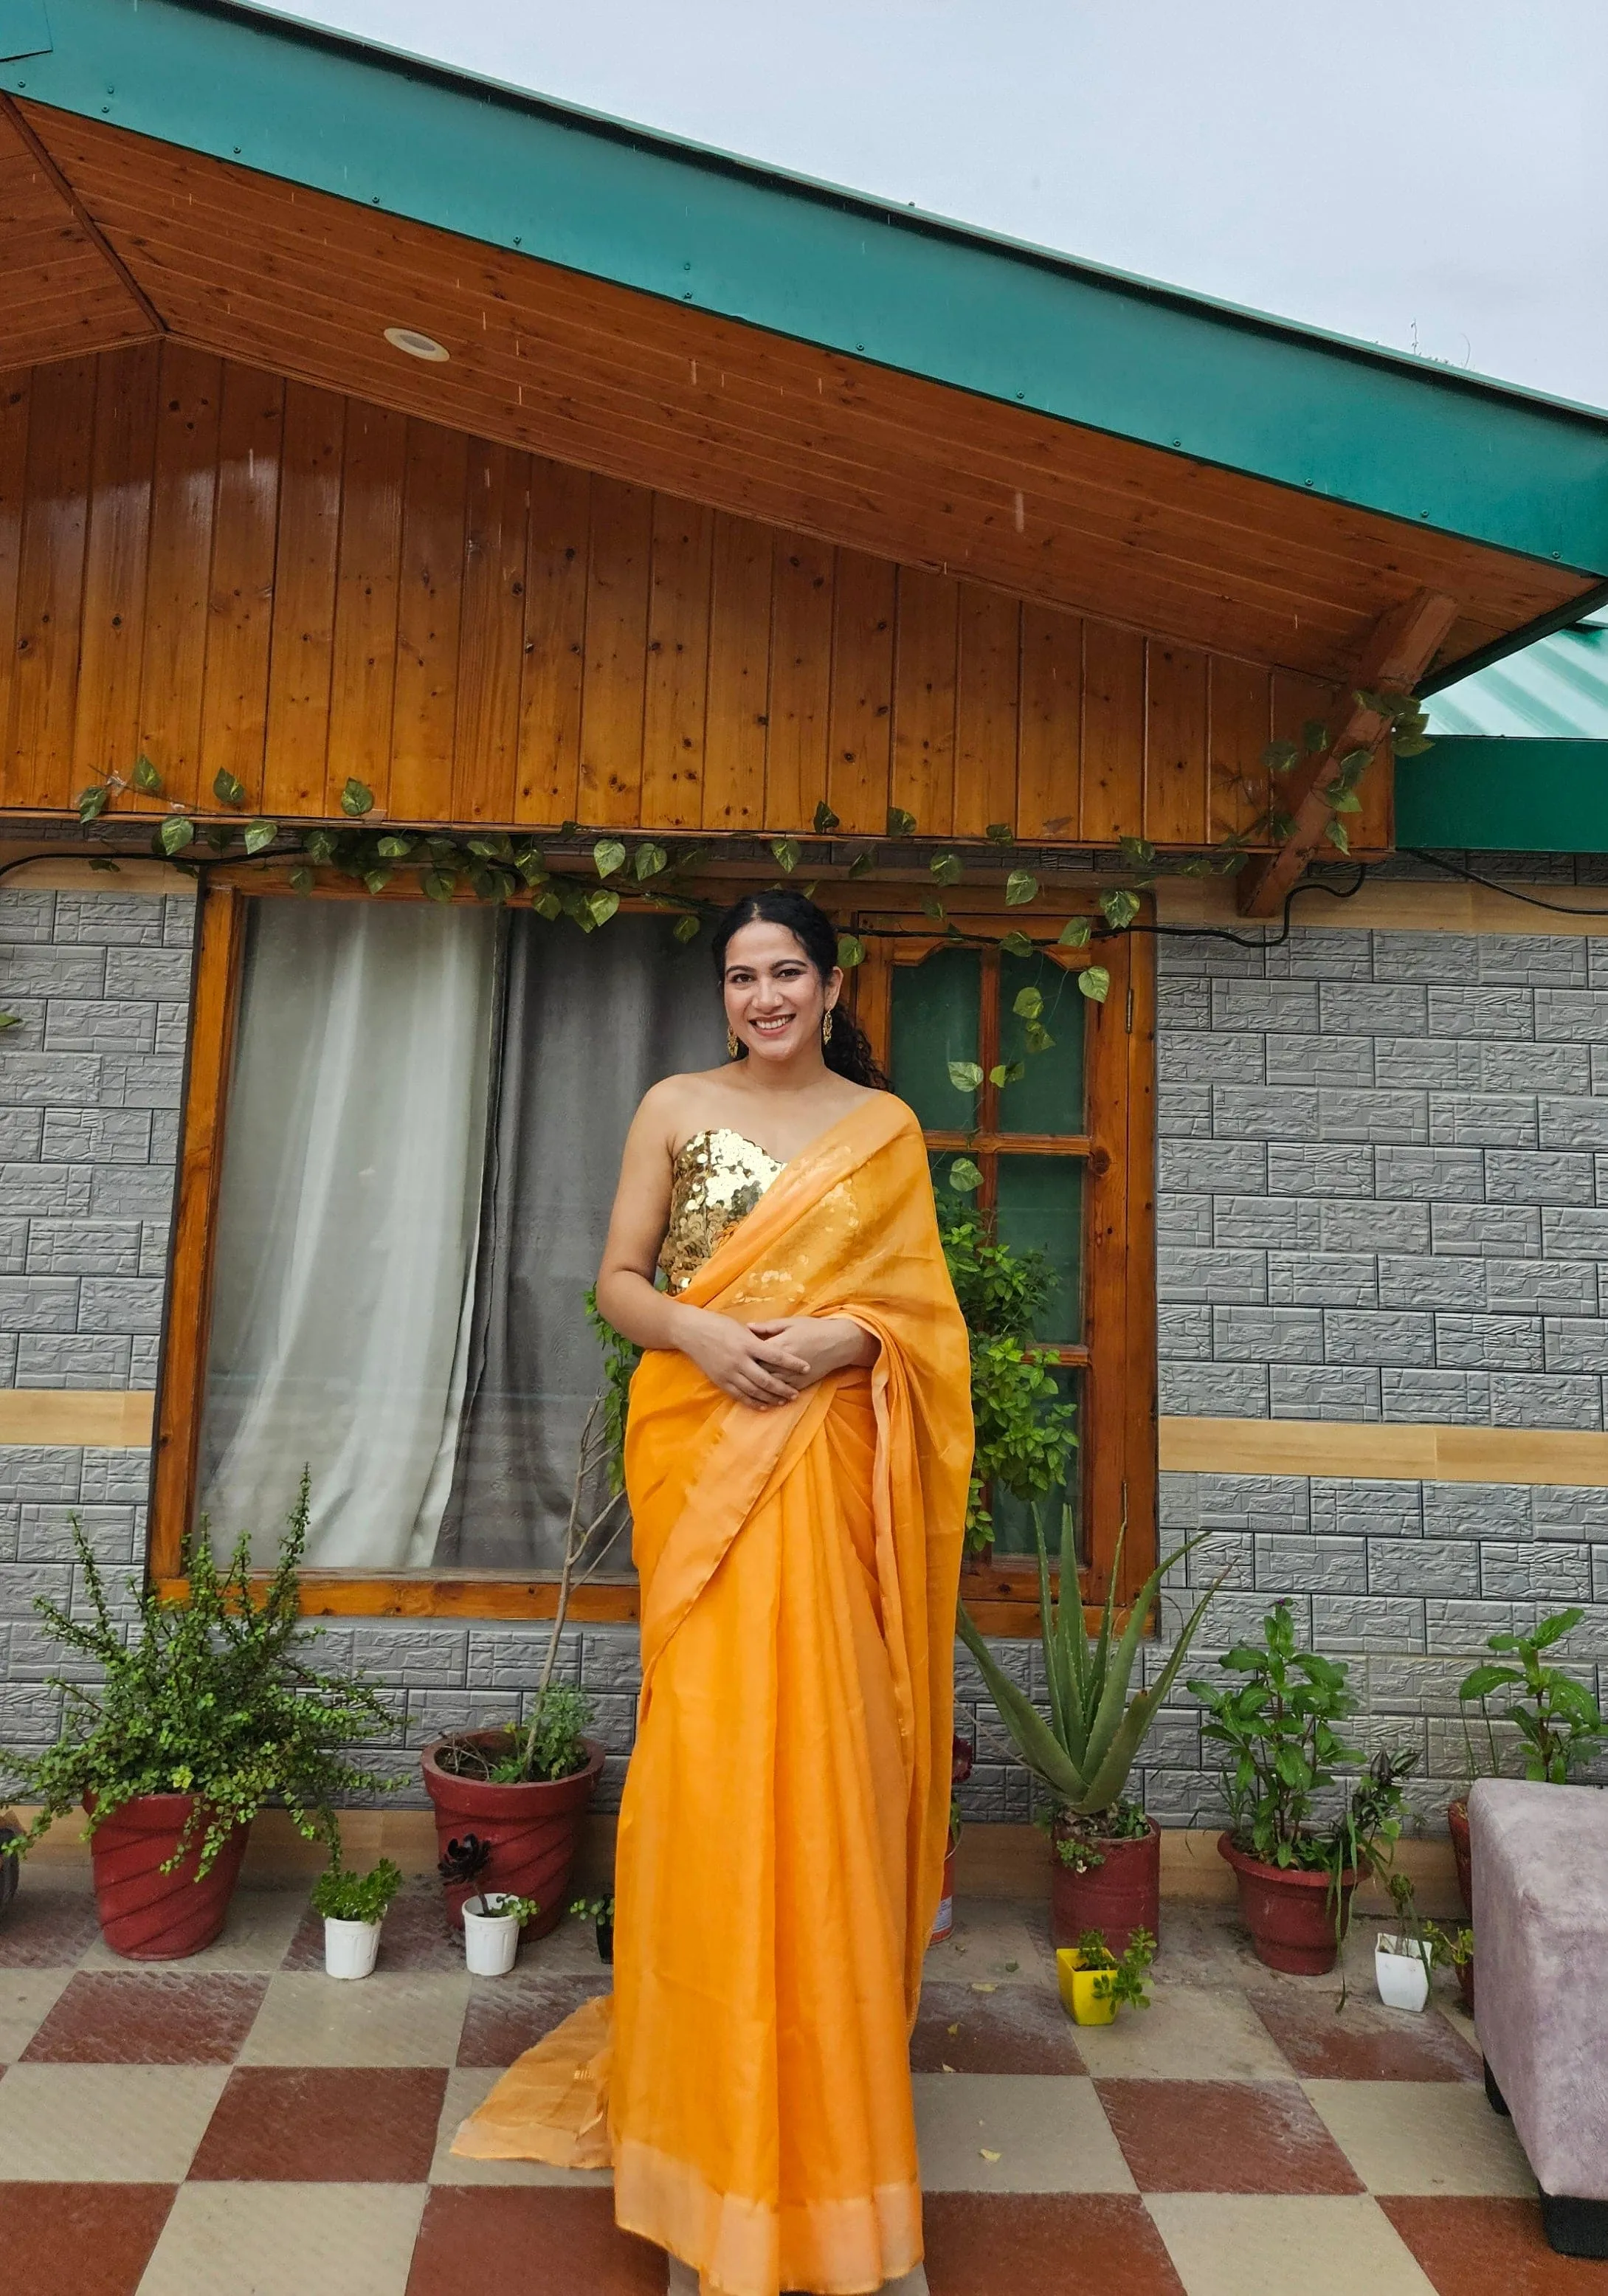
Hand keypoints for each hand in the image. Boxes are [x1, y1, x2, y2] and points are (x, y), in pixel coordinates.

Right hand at [671, 1304, 812, 1407]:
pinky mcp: (720, 1381)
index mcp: (747, 1343)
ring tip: (784, 1401)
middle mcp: (739, 1360)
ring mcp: (729, 1372)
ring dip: (771, 1397)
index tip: (806, 1367)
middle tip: (796, 1393)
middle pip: (767, 1379)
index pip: (776, 1356)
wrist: (691, 1331)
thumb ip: (757, 1338)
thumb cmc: (718, 1324)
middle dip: (783, 1388)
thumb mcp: (741, 1327)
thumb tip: (776, 1345)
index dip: (793, 1363)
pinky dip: (753, 1402)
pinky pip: (740, 1395)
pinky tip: (764, 1406)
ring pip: (754, 1391)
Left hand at [745, 1317, 876, 1389]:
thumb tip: (748, 1327)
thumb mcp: (790, 1322)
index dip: (743, 1357)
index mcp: (779, 1345)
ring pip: (770, 1386)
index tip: (733, 1355)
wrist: (838, 1342)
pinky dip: (774, 1395)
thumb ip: (768, 1326)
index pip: (754, 1355)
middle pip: (759, 1372)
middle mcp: (784, 1364)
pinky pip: (783, 1392)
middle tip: (736, 1374)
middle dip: (747, 1374)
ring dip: (758, 1389)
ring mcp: (793, 1375)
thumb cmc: (813, 1328)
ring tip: (746, 1388)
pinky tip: (765, 1397)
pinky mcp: (802, 1383)